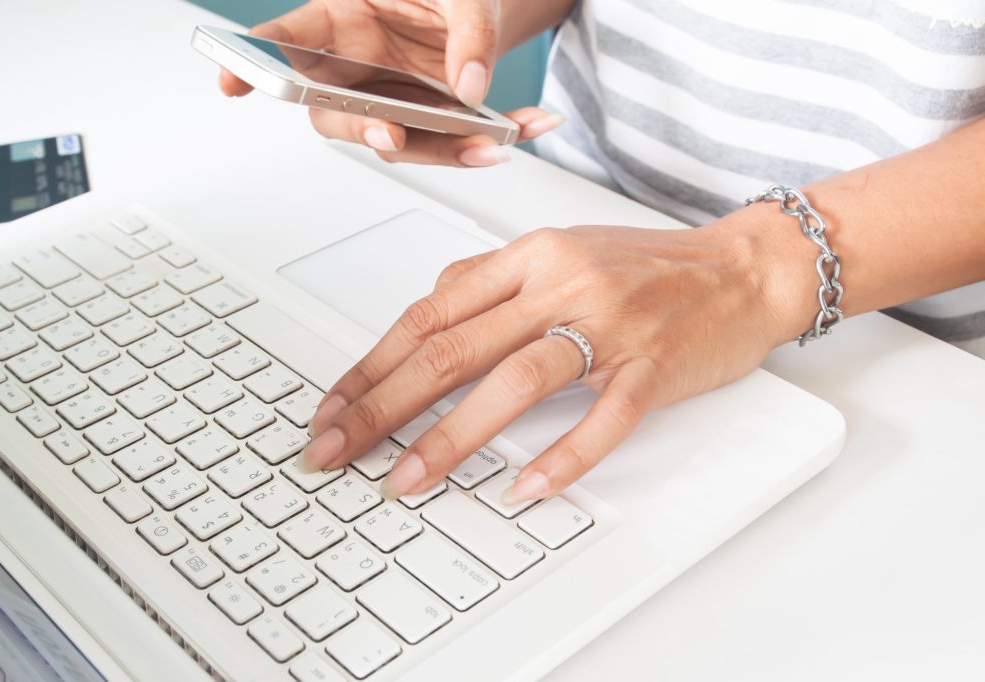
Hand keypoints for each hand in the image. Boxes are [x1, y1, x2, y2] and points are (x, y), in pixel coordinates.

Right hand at [218, 0, 562, 165]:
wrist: (479, 5)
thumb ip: (468, 30)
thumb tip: (471, 86)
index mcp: (339, 17)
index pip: (286, 40)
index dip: (252, 63)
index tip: (231, 82)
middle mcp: (354, 65)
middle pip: (335, 112)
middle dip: (360, 129)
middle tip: (387, 135)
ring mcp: (387, 97)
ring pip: (396, 140)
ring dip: (447, 149)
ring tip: (494, 142)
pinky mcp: (424, 118)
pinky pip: (444, 142)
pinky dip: (490, 140)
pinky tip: (526, 128)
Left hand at [296, 216, 803, 502]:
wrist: (743, 266)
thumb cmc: (649, 265)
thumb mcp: (559, 251)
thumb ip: (490, 277)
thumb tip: (430, 307)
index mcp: (529, 257)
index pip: (429, 314)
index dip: (372, 364)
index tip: (333, 408)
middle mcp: (560, 285)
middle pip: (452, 348)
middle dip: (382, 406)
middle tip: (335, 451)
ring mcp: (608, 325)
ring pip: (514, 380)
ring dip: (450, 437)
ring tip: (405, 480)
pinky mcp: (653, 365)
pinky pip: (602, 416)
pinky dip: (562, 456)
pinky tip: (523, 488)